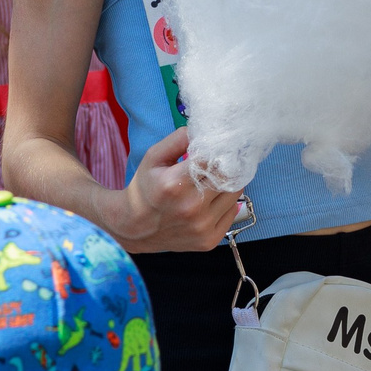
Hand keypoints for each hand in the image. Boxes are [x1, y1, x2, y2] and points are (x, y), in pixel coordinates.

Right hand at [115, 128, 247, 252]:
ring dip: (230, 182)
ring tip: (217, 178)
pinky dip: (227, 201)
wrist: (135, 227)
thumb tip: (205, 130)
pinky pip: (232, 212)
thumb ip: (179, 139)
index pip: (213, 159)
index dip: (220, 149)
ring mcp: (201, 227)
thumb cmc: (146, 187)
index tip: (221, 143)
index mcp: (174, 184)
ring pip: (235, 193)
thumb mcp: (154, 156)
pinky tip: (213, 197)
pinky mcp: (209, 240)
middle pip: (229, 176)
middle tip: (224, 159)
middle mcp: (191, 208)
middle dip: (228, 165)